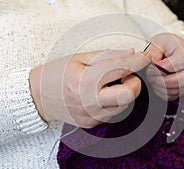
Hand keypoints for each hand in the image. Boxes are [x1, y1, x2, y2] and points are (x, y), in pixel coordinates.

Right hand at [30, 50, 149, 127]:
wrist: (38, 97)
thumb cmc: (57, 74)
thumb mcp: (80, 58)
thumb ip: (108, 56)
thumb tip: (131, 55)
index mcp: (84, 81)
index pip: (120, 69)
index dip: (137, 62)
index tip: (146, 57)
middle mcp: (89, 102)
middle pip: (129, 95)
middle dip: (134, 83)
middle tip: (126, 75)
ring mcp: (91, 116)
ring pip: (124, 106)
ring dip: (125, 92)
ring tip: (110, 84)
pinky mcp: (92, 123)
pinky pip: (114, 112)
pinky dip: (115, 102)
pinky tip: (103, 94)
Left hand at [145, 33, 183, 100]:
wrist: (166, 50)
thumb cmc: (163, 46)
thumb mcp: (155, 43)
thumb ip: (151, 54)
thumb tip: (148, 65)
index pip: (180, 62)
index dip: (163, 68)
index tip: (150, 68)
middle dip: (164, 81)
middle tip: (151, 76)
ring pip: (180, 90)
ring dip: (162, 88)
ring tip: (152, 80)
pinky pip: (175, 96)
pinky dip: (163, 93)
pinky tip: (156, 85)